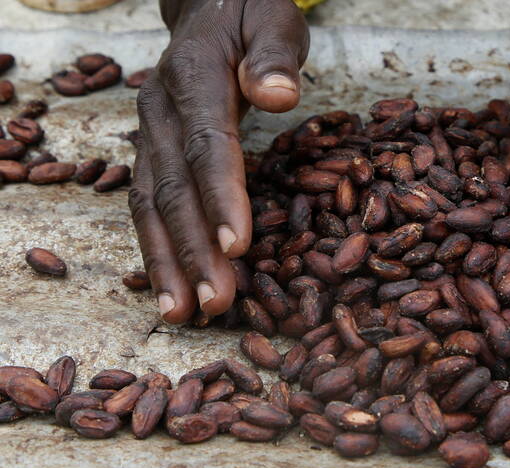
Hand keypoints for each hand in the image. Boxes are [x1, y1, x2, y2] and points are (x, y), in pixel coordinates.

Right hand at [130, 0, 308, 322]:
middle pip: (175, 186)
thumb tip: (279, 95)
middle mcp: (161, 110)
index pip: (208, 143)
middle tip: (212, 301)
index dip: (222, 195)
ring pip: (150, 204)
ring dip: (165, 261)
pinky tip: (169, 288)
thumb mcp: (271, 19)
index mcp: (194, 76)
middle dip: (193, 248)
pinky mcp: (152, 153)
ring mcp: (150, 134)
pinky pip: (148, 204)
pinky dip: (157, 248)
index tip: (239, 245)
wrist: (208, 7)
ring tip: (180, 313)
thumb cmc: (249, 16)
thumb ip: (273, 54)